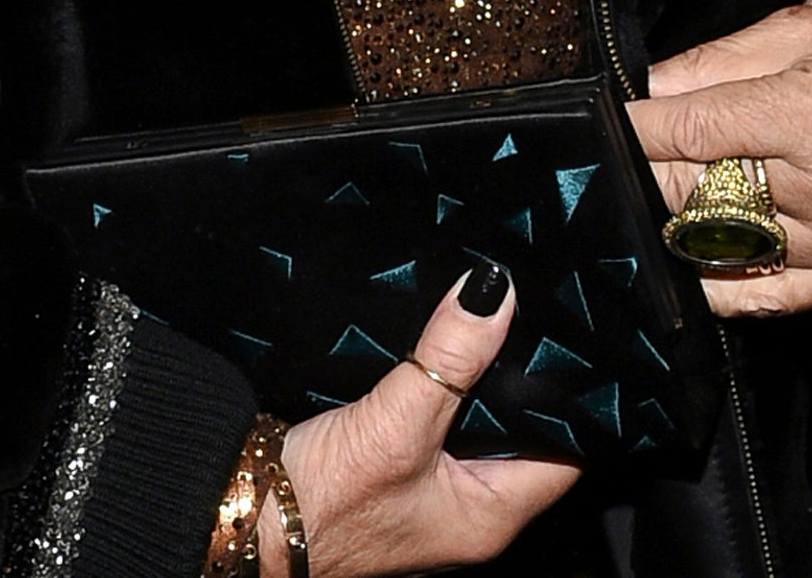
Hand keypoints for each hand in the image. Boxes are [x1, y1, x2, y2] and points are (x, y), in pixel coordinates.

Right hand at [276, 268, 578, 574]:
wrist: (239, 519)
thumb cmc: (319, 505)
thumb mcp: (394, 425)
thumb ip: (447, 359)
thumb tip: (494, 292)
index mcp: (491, 516)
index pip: (565, 451)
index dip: (572, 396)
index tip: (570, 335)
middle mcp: (468, 508)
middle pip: (520, 430)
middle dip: (519, 374)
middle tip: (524, 307)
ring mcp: (429, 489)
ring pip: (474, 421)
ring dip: (474, 375)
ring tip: (483, 314)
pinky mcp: (391, 467)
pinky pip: (433, 418)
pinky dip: (436, 382)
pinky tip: (431, 344)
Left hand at [628, 0, 811, 317]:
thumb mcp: (806, 27)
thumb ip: (721, 60)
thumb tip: (648, 89)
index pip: (694, 131)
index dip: (635, 129)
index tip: (597, 127)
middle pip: (700, 191)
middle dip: (648, 173)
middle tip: (611, 165)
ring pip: (726, 243)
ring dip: (678, 222)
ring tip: (650, 201)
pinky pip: (773, 294)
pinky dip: (722, 285)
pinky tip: (689, 265)